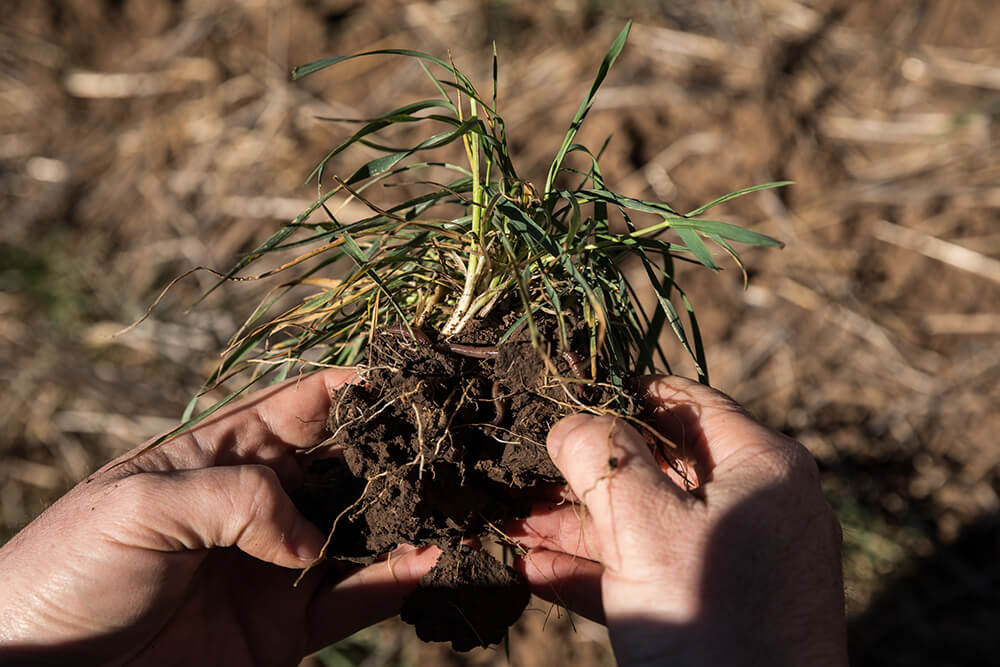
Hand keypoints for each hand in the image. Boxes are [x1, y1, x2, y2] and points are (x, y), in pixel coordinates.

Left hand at [0, 368, 438, 665]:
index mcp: (223, 453)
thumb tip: (312, 537)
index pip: (312, 403)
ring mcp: (279, 565)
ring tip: (466, 500)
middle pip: (353, 464)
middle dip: (408, 449)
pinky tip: (436, 560)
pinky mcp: (286, 627)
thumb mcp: (136, 508)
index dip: (368, 384)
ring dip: (415, 515)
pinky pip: (356, 598)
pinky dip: (400, 581)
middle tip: (466, 438)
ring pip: (367, 530)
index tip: (428, 374)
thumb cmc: (64, 573)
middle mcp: (262, 502)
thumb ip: (235, 500)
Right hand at [510, 375, 847, 666]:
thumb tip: (569, 422)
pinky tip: (532, 571)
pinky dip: (595, 571)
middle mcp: (755, 506)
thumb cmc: (710, 619)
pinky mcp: (715, 608)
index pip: (684, 403)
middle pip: (656, 467)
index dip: (618, 396)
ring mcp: (736, 561)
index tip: (560, 400)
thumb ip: (602, 458)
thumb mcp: (647, 525)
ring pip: (645, 524)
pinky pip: (649, 573)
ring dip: (573, 525)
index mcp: (761, 466)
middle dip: (580, 472)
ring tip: (509, 521)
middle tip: (522, 468)